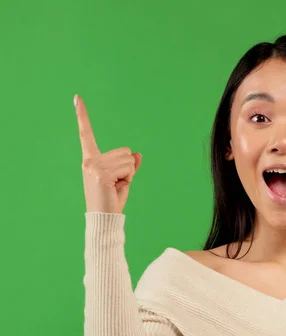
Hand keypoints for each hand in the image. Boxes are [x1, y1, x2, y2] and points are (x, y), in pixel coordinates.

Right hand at [75, 95, 141, 212]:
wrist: (104, 218)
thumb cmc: (112, 200)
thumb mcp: (122, 179)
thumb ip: (129, 165)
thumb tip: (137, 153)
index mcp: (90, 159)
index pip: (86, 134)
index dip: (82, 115)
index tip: (77, 97)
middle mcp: (89, 160)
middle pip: (125, 151)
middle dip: (128, 168)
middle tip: (116, 183)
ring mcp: (94, 166)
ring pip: (128, 159)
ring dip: (128, 174)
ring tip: (116, 186)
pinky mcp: (101, 173)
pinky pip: (128, 168)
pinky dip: (128, 178)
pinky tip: (116, 188)